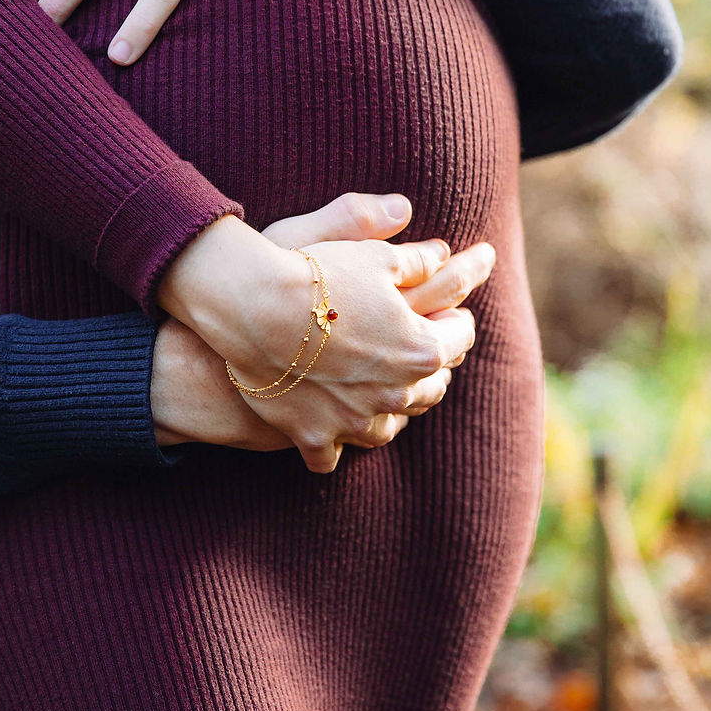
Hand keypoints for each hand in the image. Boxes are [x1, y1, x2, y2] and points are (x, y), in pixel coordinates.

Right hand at [156, 195, 495, 473]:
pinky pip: (332, 456)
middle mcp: (394, 392)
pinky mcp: (312, 436)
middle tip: (428, 351)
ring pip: (391, 426)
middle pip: (433, 386)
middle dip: (434, 367)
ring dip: (396, 409)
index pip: (460, 336)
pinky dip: (336, 444)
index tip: (455, 310)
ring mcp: (353, 420)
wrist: (250, 307)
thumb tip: (443, 254)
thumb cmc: (315, 273)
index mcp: (419, 347)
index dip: (458, 318)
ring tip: (390, 393)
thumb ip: (416, 258)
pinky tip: (336, 432)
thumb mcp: (374, 255)